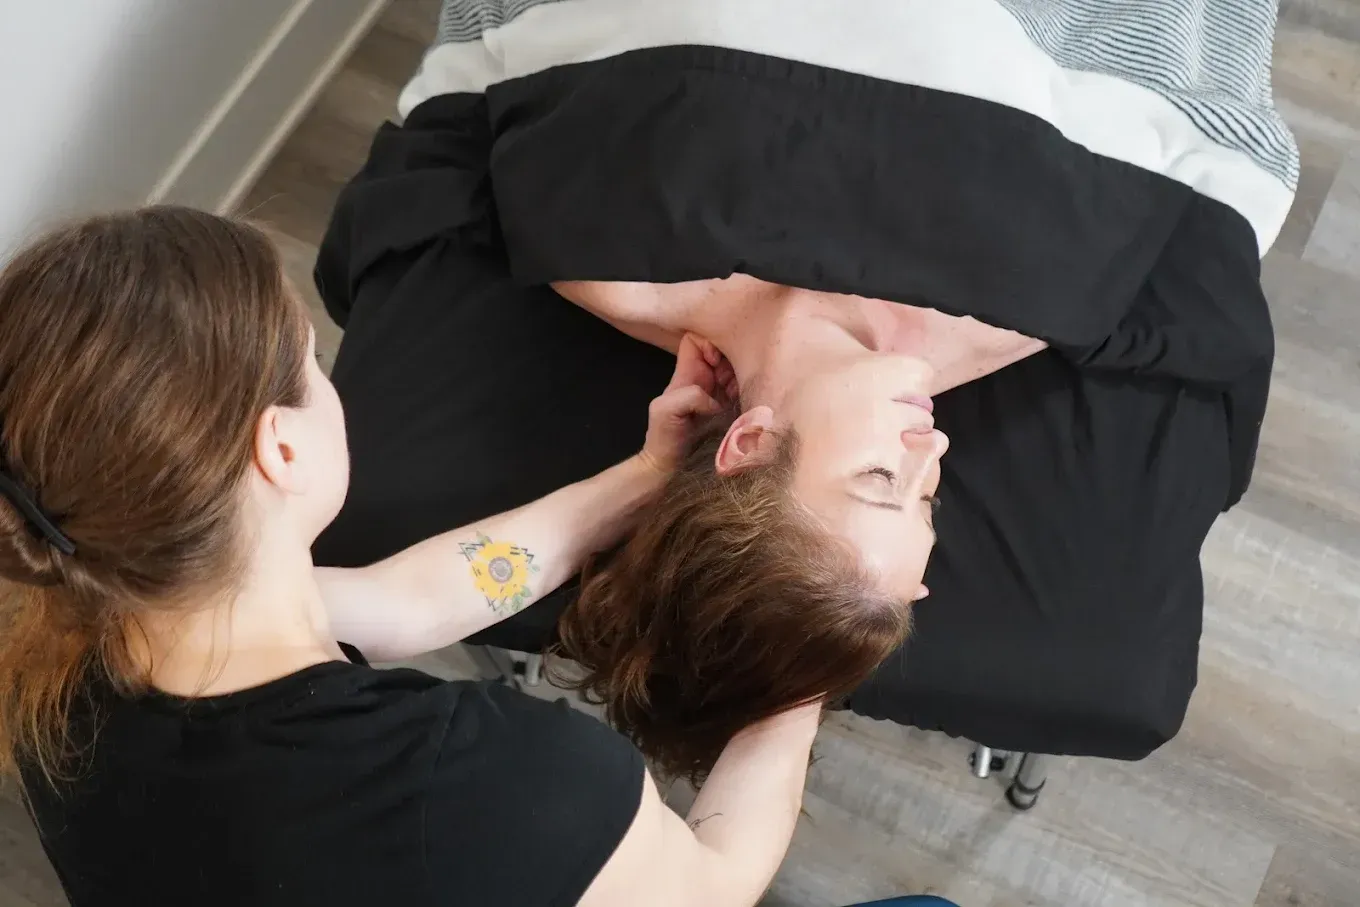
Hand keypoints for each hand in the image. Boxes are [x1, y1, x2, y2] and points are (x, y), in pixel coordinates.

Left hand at [638, 334, 731, 473]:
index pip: (696, 338)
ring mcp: (719, 392)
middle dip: (731, 361)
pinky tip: (741, 404)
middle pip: (723, 351)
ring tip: (734, 396)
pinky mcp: (730, 407)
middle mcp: (704, 378)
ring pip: (737, 369)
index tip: (715, 360)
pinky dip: (747, 392)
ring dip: (741, 378)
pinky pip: (744, 389)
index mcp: (687, 372)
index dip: (708, 341)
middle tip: (728, 383)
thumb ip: (690, 395)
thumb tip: (716, 400)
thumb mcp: (666, 409)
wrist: (671, 466)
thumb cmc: (664, 437)